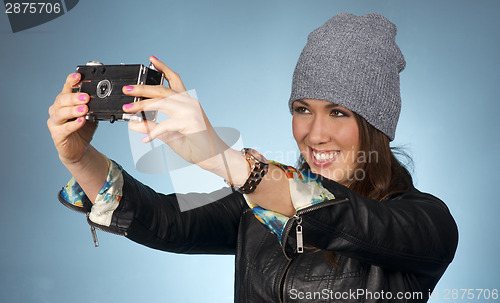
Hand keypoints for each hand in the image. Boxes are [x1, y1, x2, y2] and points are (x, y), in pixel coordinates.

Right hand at [47, 73, 97, 163]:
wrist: (78, 148)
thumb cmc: (83, 129)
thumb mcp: (92, 115)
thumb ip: (94, 106)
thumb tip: (105, 97)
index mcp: (65, 102)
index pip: (66, 88)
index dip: (71, 81)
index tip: (78, 76)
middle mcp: (56, 109)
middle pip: (62, 100)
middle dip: (74, 97)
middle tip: (86, 97)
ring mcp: (55, 122)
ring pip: (60, 113)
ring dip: (73, 110)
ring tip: (84, 109)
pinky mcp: (57, 134)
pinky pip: (64, 128)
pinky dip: (73, 124)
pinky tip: (81, 121)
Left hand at [122, 56, 229, 171]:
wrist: (214, 157)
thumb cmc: (196, 145)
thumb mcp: (169, 134)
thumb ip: (153, 127)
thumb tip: (133, 123)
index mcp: (186, 102)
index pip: (174, 80)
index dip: (163, 68)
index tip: (151, 59)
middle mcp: (189, 103)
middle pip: (162, 89)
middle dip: (142, 88)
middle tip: (126, 89)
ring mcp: (191, 112)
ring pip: (162, 102)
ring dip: (142, 105)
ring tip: (128, 109)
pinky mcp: (191, 123)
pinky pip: (166, 125)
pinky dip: (153, 132)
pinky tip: (145, 139)